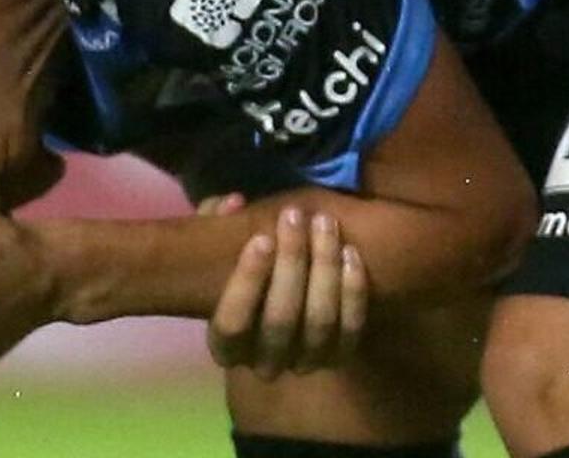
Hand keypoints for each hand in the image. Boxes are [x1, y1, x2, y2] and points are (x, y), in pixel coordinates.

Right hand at [203, 203, 366, 377]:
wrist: (286, 303)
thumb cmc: (247, 270)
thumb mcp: (220, 248)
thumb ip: (215, 224)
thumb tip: (232, 204)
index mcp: (226, 346)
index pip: (232, 326)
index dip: (246, 284)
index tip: (261, 238)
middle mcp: (264, 363)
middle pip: (279, 321)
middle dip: (291, 262)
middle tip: (295, 215)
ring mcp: (304, 363)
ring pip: (319, 323)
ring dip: (324, 268)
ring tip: (325, 224)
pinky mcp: (339, 356)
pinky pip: (351, 328)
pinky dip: (353, 291)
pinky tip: (351, 252)